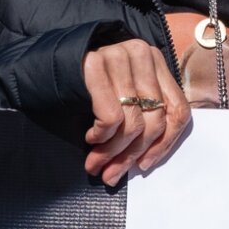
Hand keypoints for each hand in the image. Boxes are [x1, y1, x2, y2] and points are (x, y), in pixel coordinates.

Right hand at [81, 38, 190, 185]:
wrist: (50, 62)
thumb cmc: (90, 86)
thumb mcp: (124, 95)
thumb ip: (142, 117)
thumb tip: (144, 162)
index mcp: (156, 62)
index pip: (178, 109)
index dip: (164, 144)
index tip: (144, 165)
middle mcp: (142, 54)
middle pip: (154, 119)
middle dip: (132, 154)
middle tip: (112, 174)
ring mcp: (119, 57)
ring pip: (132, 123)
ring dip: (112, 152)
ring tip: (97, 163)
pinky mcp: (94, 65)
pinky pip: (111, 117)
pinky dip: (101, 136)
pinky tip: (91, 138)